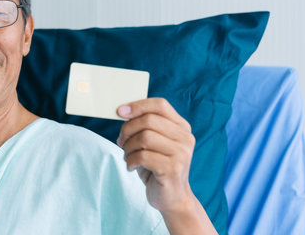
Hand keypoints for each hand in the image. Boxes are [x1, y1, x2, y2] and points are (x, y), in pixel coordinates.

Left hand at [116, 98, 195, 212]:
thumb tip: (123, 111)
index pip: (160, 105)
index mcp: (182, 127)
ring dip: (128, 147)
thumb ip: (145, 126)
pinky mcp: (172, 169)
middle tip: (121, 141)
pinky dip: (130, 160)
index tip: (120, 111)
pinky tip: (131, 166)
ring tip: (128, 155)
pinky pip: (143, 156)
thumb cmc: (158, 166)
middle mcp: (185, 138)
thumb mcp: (153, 143)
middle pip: (149, 120)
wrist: (172, 198)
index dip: (138, 105)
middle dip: (128, 129)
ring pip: (144, 137)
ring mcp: (181, 154)